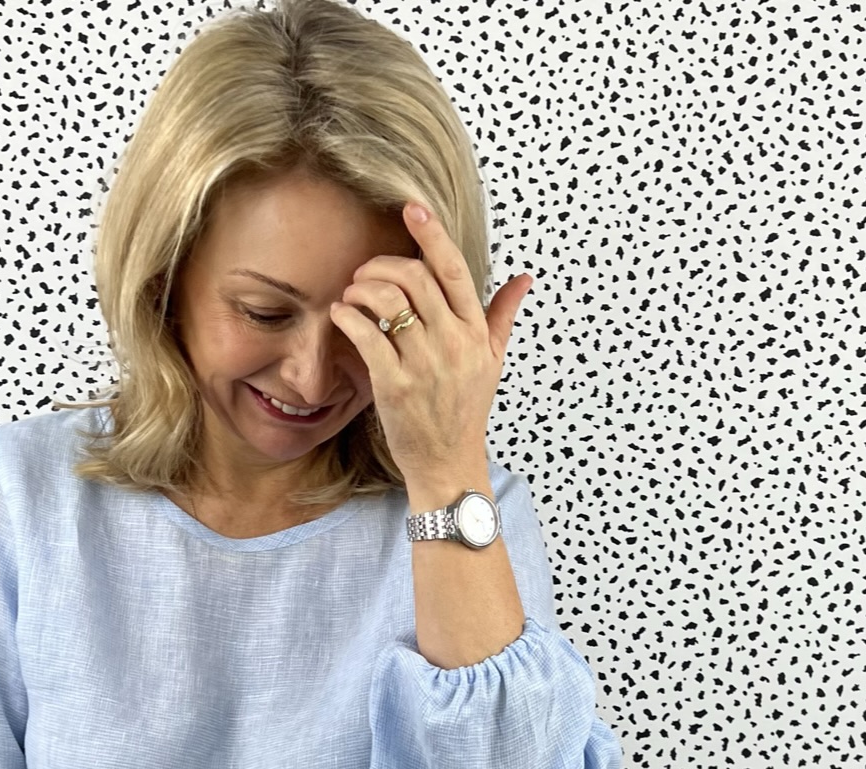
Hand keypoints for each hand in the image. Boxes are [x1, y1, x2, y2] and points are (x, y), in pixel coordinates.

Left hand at [329, 200, 532, 489]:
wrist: (448, 464)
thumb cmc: (465, 411)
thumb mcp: (491, 361)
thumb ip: (502, 316)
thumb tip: (524, 279)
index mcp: (475, 332)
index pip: (454, 270)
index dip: (432, 234)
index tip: (411, 208)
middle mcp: (453, 344)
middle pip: (417, 277)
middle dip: (384, 265)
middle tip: (366, 272)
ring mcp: (424, 365)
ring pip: (390, 301)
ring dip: (362, 288)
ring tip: (352, 295)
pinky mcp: (395, 386)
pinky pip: (368, 336)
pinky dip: (348, 317)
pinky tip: (341, 315)